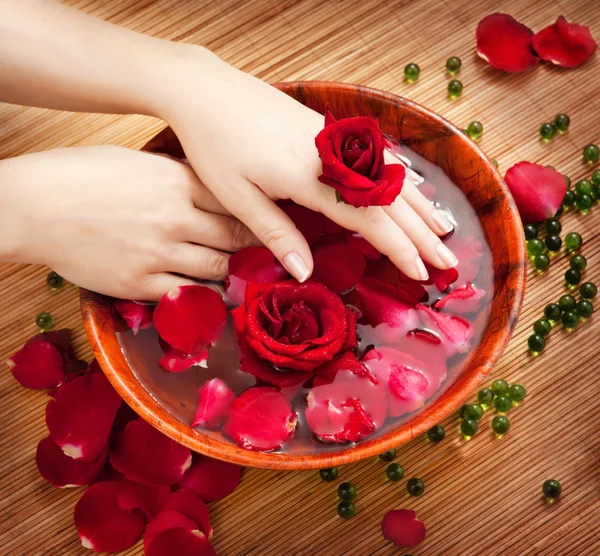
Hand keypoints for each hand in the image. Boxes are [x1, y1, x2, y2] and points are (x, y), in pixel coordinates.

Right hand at [0, 146, 256, 299]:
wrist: (33, 206)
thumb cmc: (81, 175)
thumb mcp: (137, 163)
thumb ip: (177, 178)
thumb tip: (209, 190)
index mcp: (176, 183)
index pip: (235, 202)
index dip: (257, 214)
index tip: (269, 222)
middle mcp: (175, 219)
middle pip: (233, 237)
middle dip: (253, 245)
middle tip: (266, 251)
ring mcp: (159, 254)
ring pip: (216, 268)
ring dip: (232, 270)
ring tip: (241, 272)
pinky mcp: (139, 283)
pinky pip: (187, 295)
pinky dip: (205, 295)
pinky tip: (213, 295)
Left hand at [157, 49, 456, 281]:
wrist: (208, 91)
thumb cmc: (215, 146)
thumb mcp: (238, 198)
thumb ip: (277, 235)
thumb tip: (306, 273)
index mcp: (312, 178)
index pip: (370, 221)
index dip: (399, 249)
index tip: (422, 273)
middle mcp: (335, 156)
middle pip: (391, 201)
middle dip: (422, 234)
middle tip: (448, 261)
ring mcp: (336, 139)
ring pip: (390, 176)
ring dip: (419, 205)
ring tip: (443, 227)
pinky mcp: (330, 129)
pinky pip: (377, 157)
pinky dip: (399, 178)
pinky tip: (410, 185)